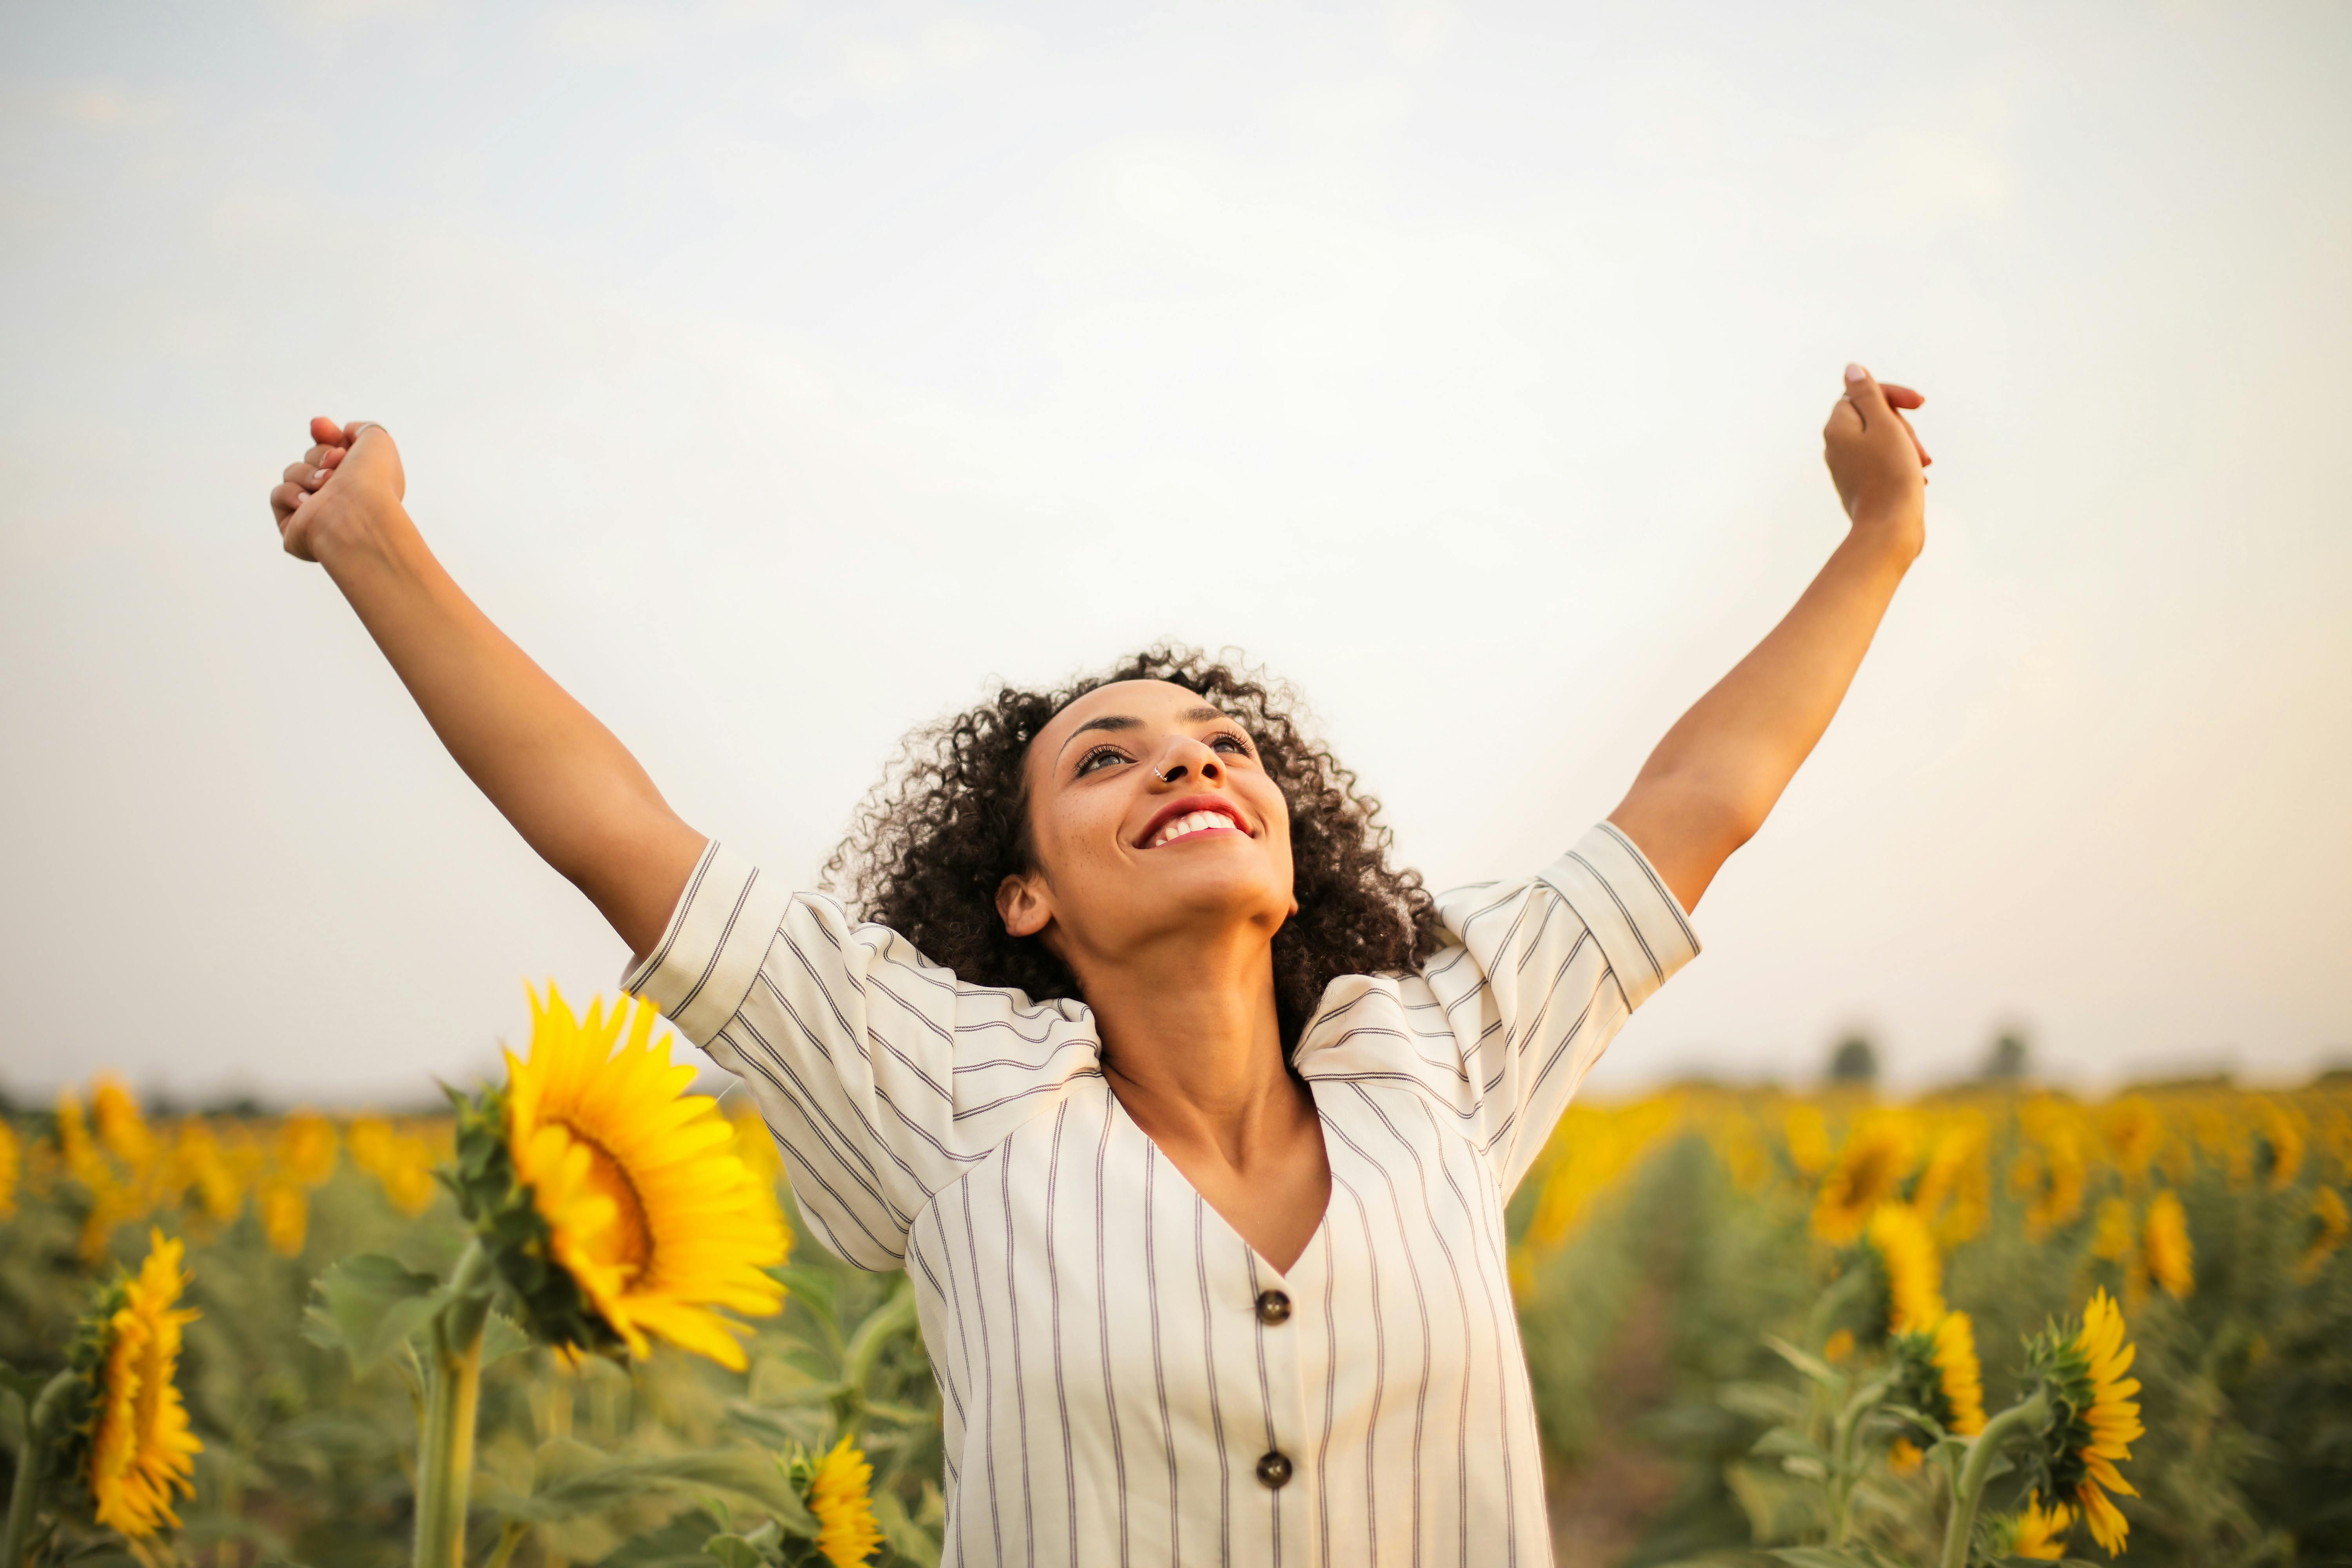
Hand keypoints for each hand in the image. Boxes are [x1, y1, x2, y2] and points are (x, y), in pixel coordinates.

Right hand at [269, 416, 406, 563]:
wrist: (357, 511)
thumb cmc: (373, 479)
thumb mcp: (377, 440)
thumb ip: (361, 430)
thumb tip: (344, 432)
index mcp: (362, 482)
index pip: (334, 451)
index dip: (326, 436)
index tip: (320, 426)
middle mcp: (341, 498)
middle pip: (312, 458)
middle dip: (320, 455)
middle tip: (336, 463)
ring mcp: (317, 513)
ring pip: (293, 473)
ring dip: (307, 474)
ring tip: (326, 484)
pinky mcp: (294, 528)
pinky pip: (278, 495)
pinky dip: (291, 494)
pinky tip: (308, 504)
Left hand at [1822, 364, 1928, 548]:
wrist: (1890, 528)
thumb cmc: (1890, 474)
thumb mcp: (1883, 425)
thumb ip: (1867, 395)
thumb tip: (1852, 370)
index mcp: (1837, 427)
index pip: (1862, 393)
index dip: (1893, 395)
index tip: (1920, 403)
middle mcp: (1836, 446)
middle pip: (1874, 418)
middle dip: (1902, 426)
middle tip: (1917, 447)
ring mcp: (1847, 467)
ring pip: (1883, 441)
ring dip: (1907, 446)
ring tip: (1922, 465)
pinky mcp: (1861, 485)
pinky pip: (1884, 463)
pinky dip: (1902, 465)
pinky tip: (1918, 478)